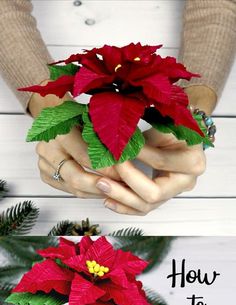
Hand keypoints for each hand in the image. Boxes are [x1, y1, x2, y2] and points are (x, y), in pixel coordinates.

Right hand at [29, 81, 120, 197]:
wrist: (50, 112)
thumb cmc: (75, 114)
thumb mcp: (91, 119)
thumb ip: (105, 136)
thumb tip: (128, 153)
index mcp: (60, 133)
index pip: (87, 158)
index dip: (108, 169)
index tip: (125, 174)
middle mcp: (48, 150)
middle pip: (77, 178)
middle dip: (102, 186)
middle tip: (121, 188)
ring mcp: (44, 164)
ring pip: (73, 188)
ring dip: (96, 192)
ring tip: (116, 190)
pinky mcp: (44, 174)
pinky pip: (68, 190)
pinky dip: (86, 192)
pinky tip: (101, 189)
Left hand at [96, 128, 205, 214]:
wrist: (182, 138)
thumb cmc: (174, 129)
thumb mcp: (163, 128)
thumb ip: (144, 140)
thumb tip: (116, 147)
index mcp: (193, 163)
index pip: (160, 162)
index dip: (137, 155)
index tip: (117, 148)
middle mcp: (186, 183)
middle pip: (154, 193)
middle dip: (127, 182)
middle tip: (106, 172)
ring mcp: (173, 194)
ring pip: (146, 206)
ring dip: (121, 197)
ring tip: (101, 186)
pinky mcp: (162, 199)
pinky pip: (142, 209)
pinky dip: (124, 206)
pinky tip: (108, 201)